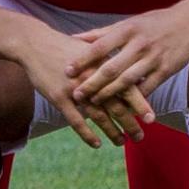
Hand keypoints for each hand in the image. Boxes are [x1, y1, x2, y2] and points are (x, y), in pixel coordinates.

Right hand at [22, 25, 151, 145]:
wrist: (36, 43)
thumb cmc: (67, 47)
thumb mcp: (93, 50)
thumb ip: (112, 63)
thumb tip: (135, 75)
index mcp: (104, 65)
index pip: (128, 87)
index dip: (140, 104)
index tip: (152, 119)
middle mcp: (93, 78)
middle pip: (116, 105)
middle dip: (130, 123)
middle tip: (140, 137)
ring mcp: (75, 88)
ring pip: (99, 115)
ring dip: (112, 131)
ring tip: (121, 142)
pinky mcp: (59, 97)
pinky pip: (76, 120)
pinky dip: (87, 134)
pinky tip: (97, 144)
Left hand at [67, 10, 188, 106]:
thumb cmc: (154, 22)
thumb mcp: (128, 23)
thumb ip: (101, 33)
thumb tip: (74, 37)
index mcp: (128, 30)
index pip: (100, 46)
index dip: (83, 60)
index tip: (67, 71)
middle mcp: (140, 44)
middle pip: (111, 68)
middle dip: (92, 83)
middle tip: (76, 94)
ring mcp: (154, 58)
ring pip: (127, 81)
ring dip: (109, 94)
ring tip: (94, 103)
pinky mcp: (166, 70)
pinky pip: (147, 89)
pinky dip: (133, 100)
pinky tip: (122, 107)